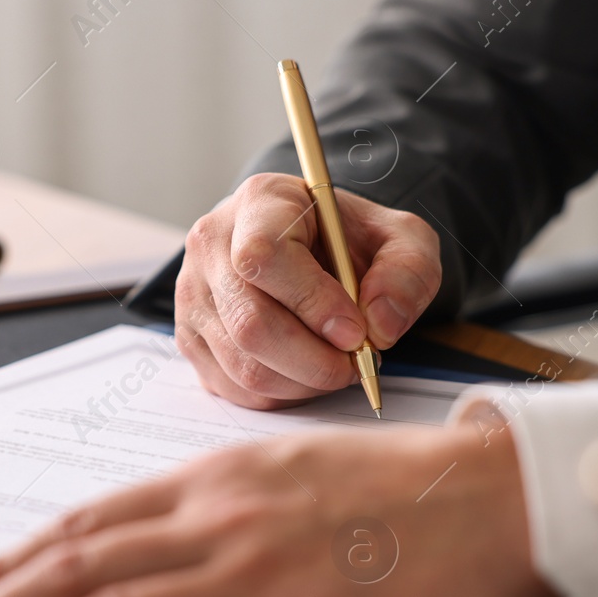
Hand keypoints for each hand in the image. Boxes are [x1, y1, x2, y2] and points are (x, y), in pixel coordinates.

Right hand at [175, 173, 442, 409]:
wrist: (310, 247)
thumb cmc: (348, 240)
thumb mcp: (400, 238)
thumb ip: (408, 271)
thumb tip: (379, 325)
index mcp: (259, 202)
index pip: (264, 258)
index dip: (312, 303)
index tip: (355, 330)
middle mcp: (211, 245)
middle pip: (249, 323)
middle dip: (314, 360)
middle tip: (355, 363)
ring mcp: (192, 294)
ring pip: (242, 365)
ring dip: (302, 382)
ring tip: (336, 366)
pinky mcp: (189, 337)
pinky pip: (232, 387)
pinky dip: (280, 394)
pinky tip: (306, 373)